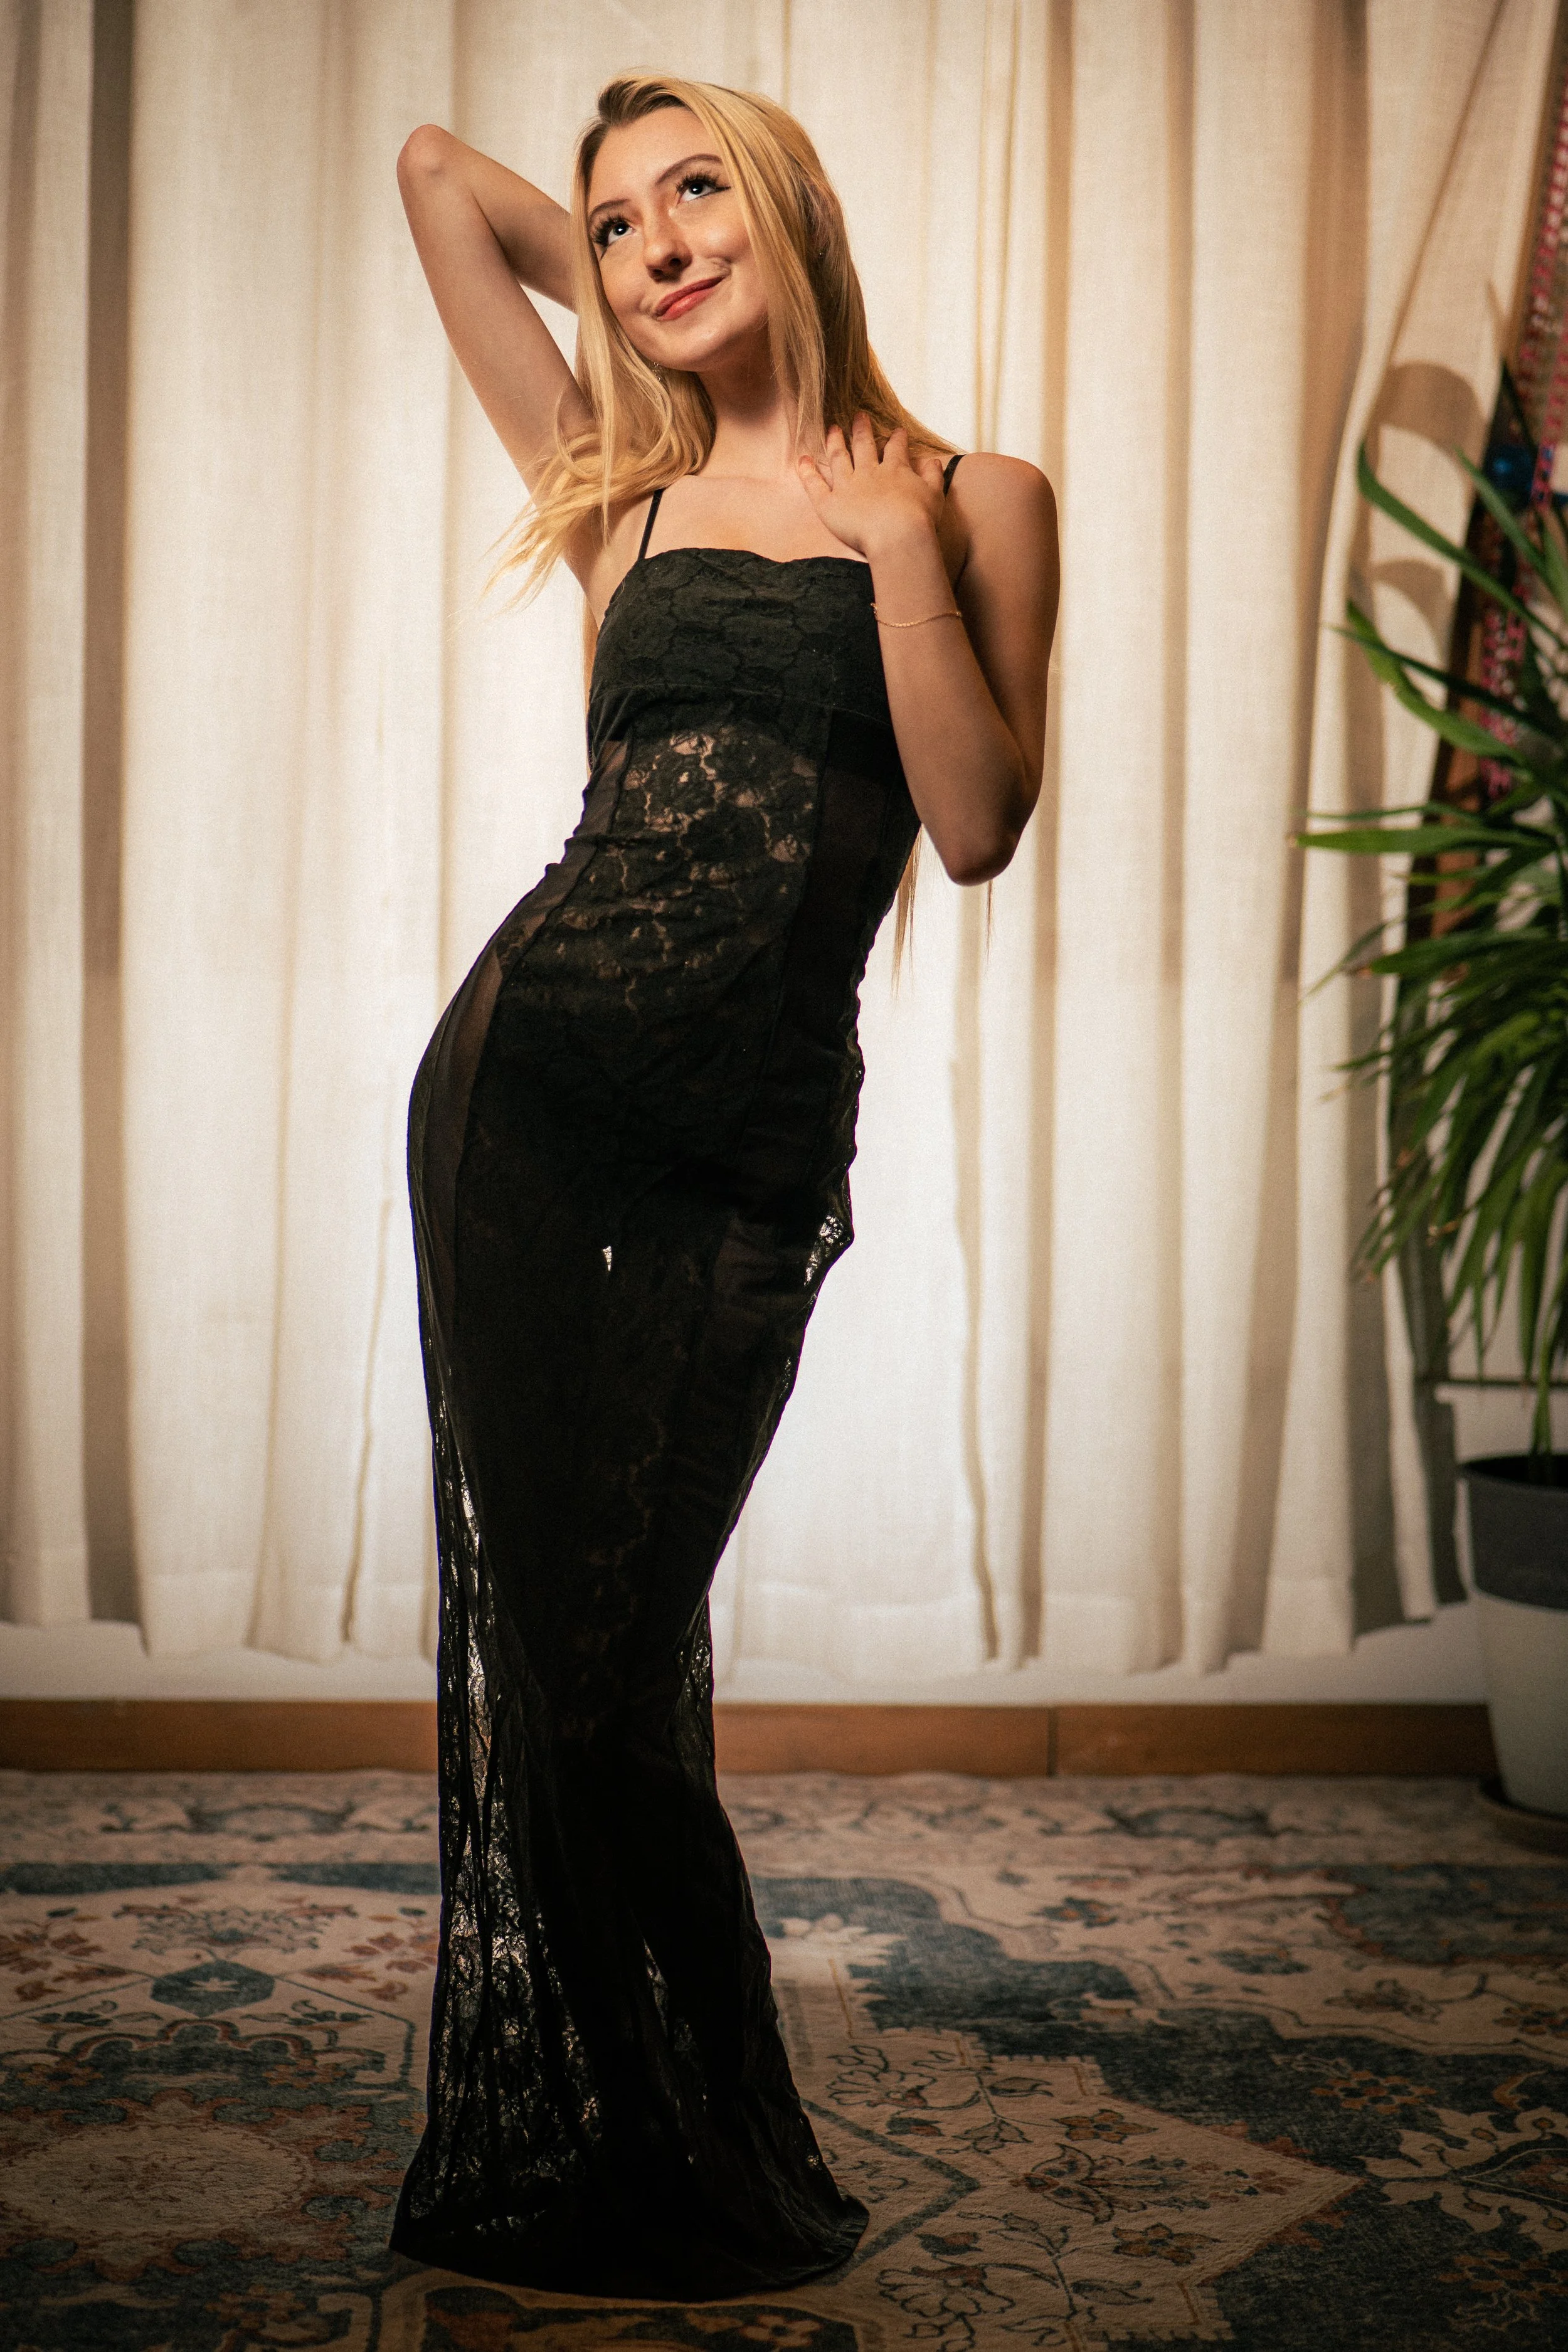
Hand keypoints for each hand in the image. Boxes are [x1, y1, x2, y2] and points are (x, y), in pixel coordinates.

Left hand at [797, 415, 945, 561]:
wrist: (897, 537)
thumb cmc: (919, 520)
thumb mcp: (934, 495)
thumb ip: (932, 476)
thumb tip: (933, 461)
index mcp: (895, 470)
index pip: (895, 448)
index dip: (896, 439)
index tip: (896, 431)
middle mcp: (869, 472)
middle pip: (863, 446)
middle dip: (862, 429)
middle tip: (859, 416)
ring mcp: (847, 486)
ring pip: (838, 458)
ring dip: (835, 441)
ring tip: (832, 429)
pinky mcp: (829, 504)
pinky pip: (815, 485)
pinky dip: (807, 471)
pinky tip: (803, 459)